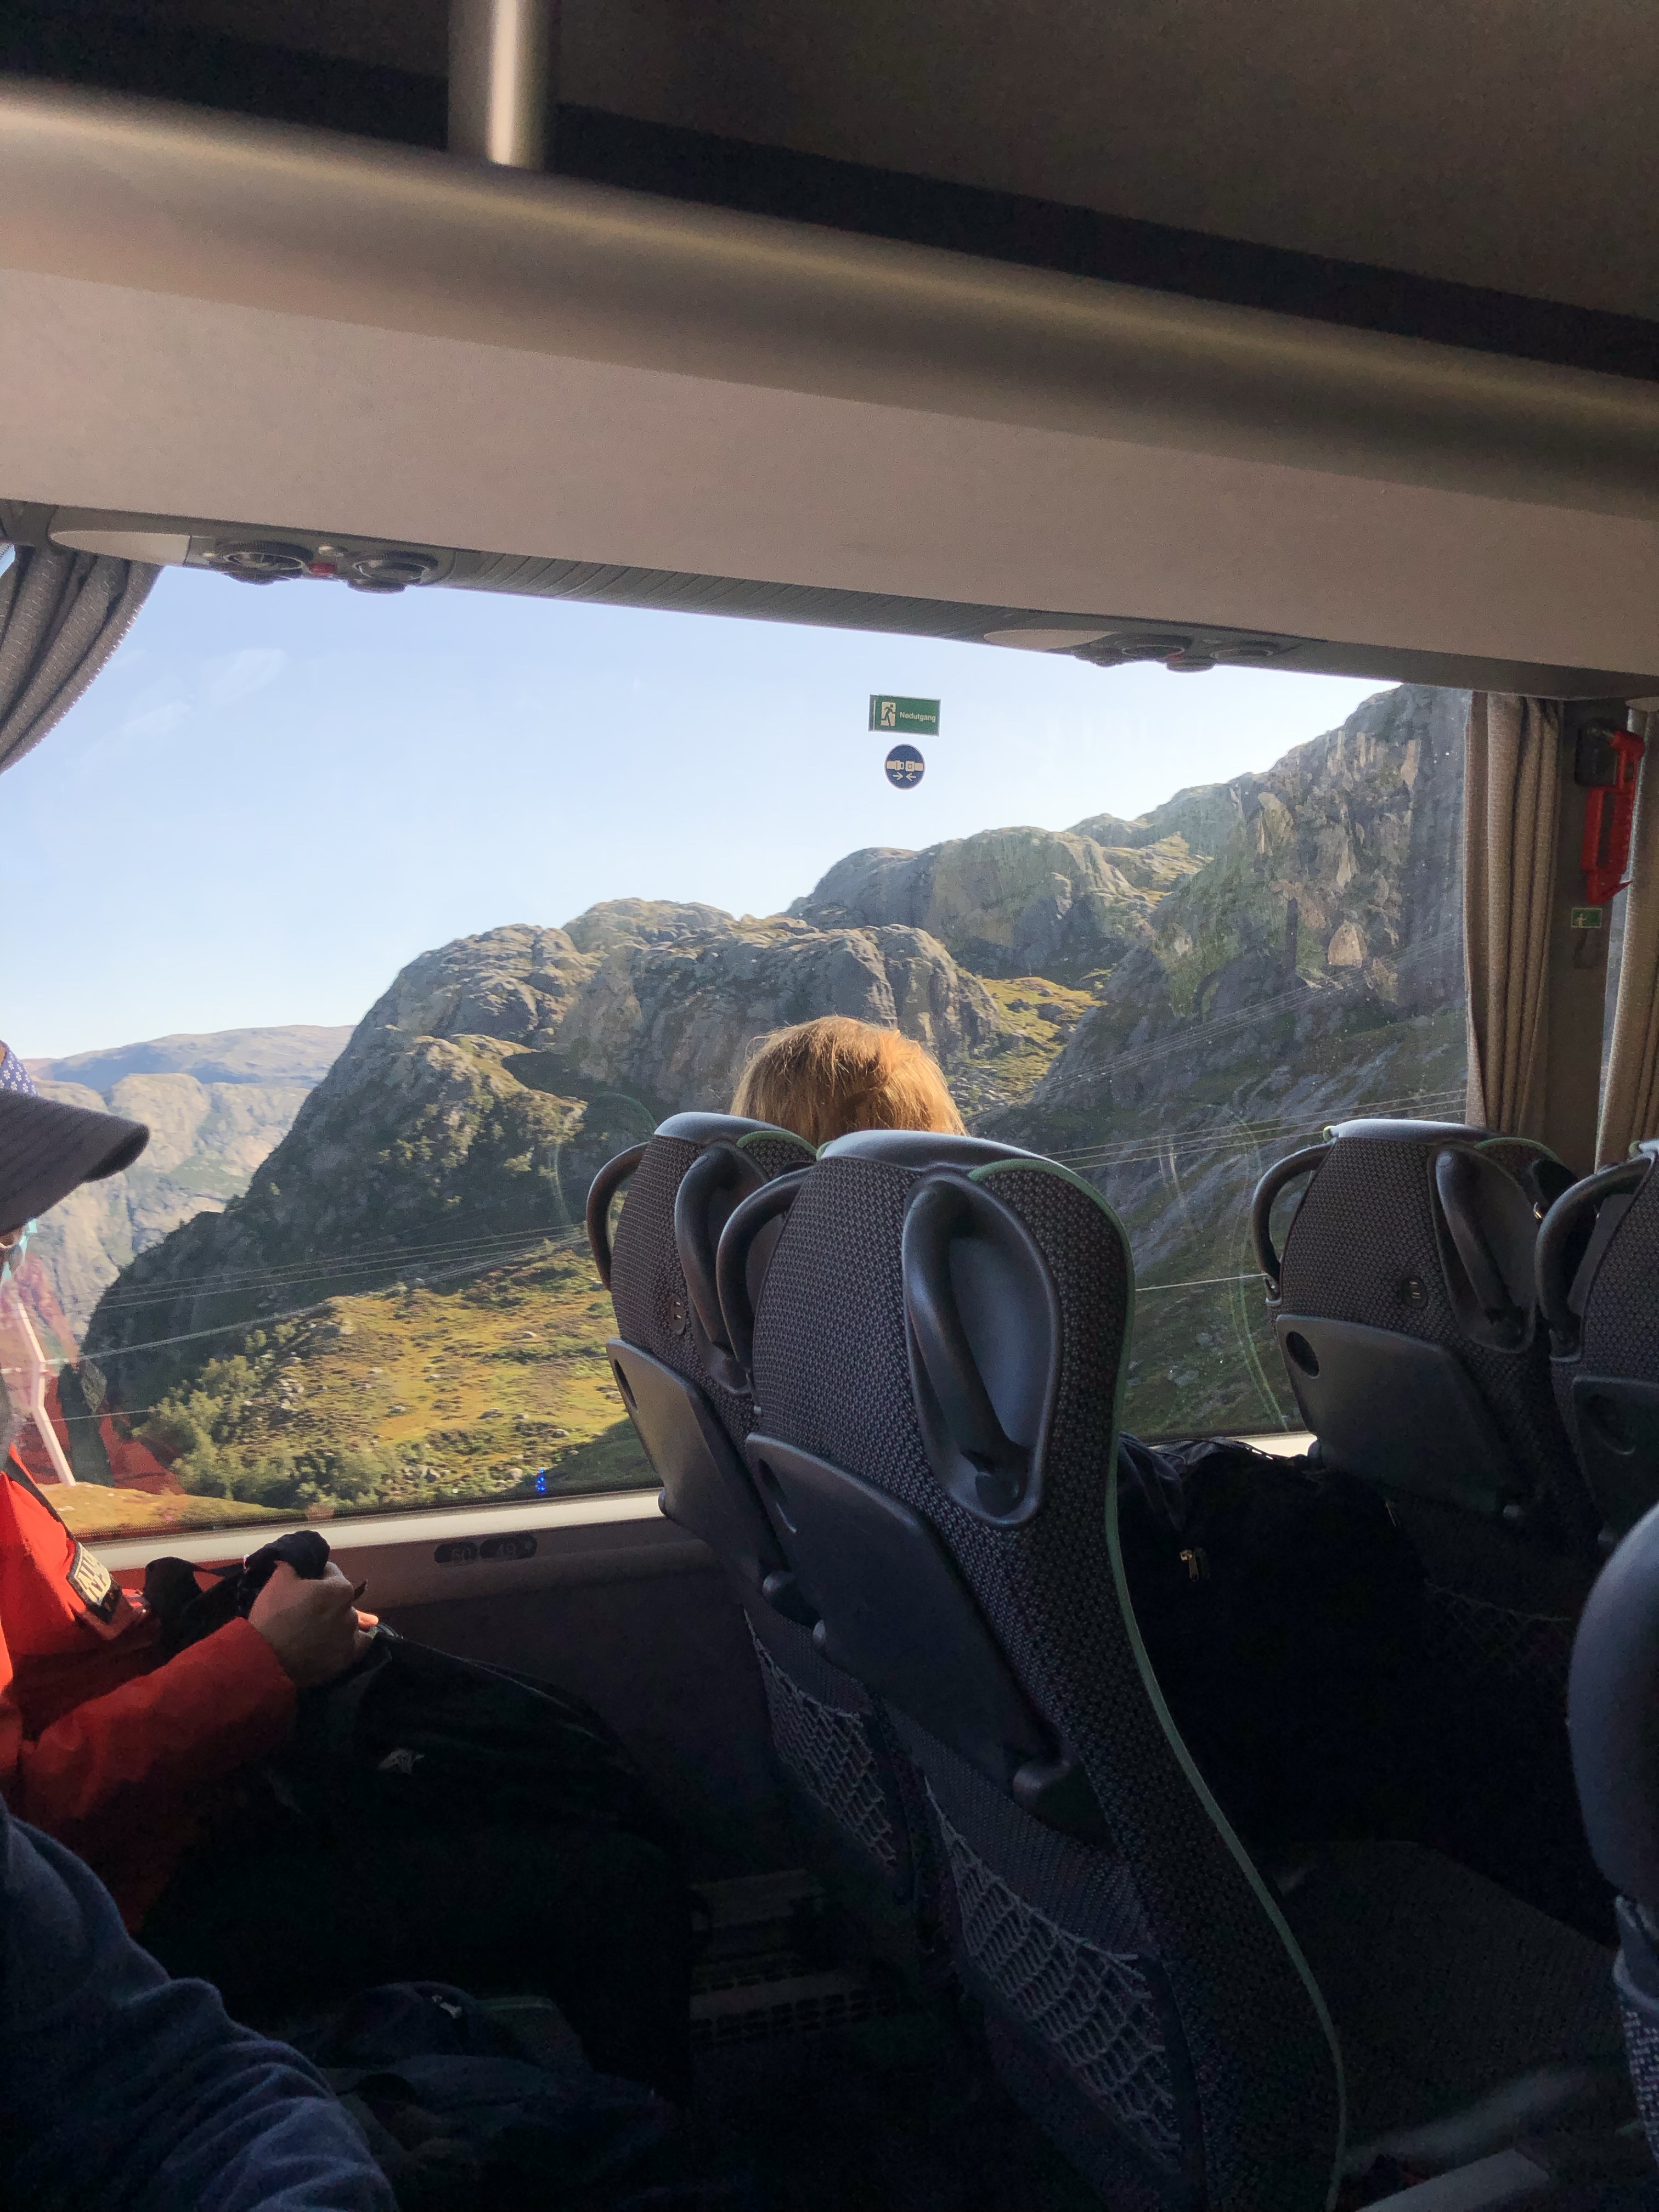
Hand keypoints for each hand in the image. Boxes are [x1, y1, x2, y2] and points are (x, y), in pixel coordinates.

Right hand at [247, 1561, 377, 1688]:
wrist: (264, 1660)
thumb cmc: (273, 1616)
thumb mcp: (280, 1579)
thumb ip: (296, 1563)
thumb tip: (300, 1558)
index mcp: (341, 1589)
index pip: (331, 1572)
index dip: (314, 1575)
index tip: (301, 1583)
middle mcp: (352, 1613)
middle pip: (339, 1598)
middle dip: (325, 1599)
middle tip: (303, 1607)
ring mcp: (350, 1638)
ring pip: (345, 1621)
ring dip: (334, 1620)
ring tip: (313, 1628)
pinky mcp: (345, 1660)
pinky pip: (356, 1645)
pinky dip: (348, 1641)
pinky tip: (334, 1641)